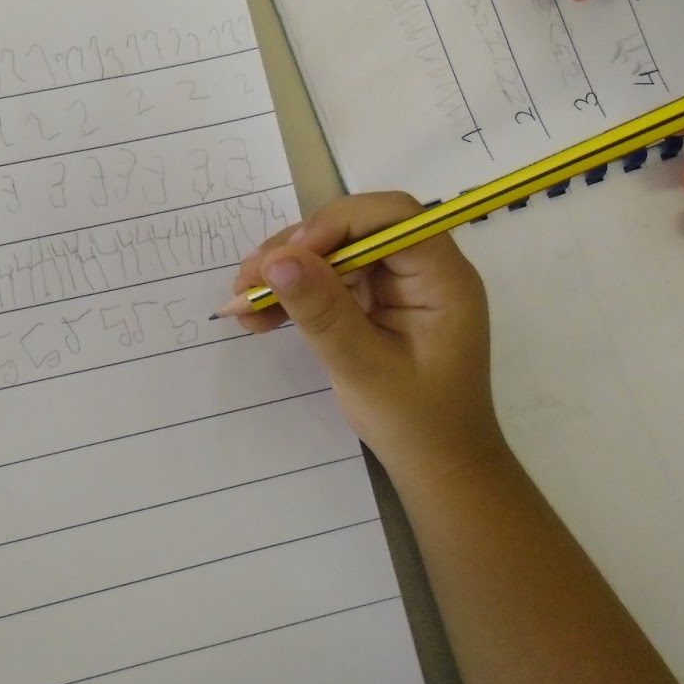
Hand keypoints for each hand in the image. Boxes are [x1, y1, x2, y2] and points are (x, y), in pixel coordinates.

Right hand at [232, 193, 502, 483]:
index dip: (334, 225)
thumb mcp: (362, 368)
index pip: (390, 217)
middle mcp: (424, 270)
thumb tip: (277, 260)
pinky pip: (335, 285)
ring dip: (289, 274)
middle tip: (246, 280)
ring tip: (241, 302)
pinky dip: (298, 297)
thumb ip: (322, 311)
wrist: (439, 466)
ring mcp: (401, 287)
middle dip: (298, 250)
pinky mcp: (379, 305)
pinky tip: (259, 317)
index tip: (286, 258)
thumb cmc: (415, 423)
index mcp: (442, 278)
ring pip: (337, 255)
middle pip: (356, 230)